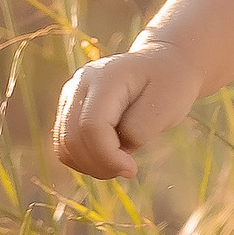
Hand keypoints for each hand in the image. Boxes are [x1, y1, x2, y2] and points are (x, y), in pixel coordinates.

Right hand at [55, 42, 202, 179]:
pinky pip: (65, 147)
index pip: (91, 126)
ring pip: (64, 146)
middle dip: (100, 164)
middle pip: (72, 138)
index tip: (133, 169)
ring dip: (91, 166)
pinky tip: (110, 158)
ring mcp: (71, 96)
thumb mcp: (167, 106)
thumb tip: (117, 148)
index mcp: (105, 76)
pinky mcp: (69, 111)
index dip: (107, 155)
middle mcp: (80, 84)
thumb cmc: (169, 85)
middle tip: (129, 169)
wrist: (163, 65)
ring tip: (121, 163)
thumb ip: (139, 129)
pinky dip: (84, 161)